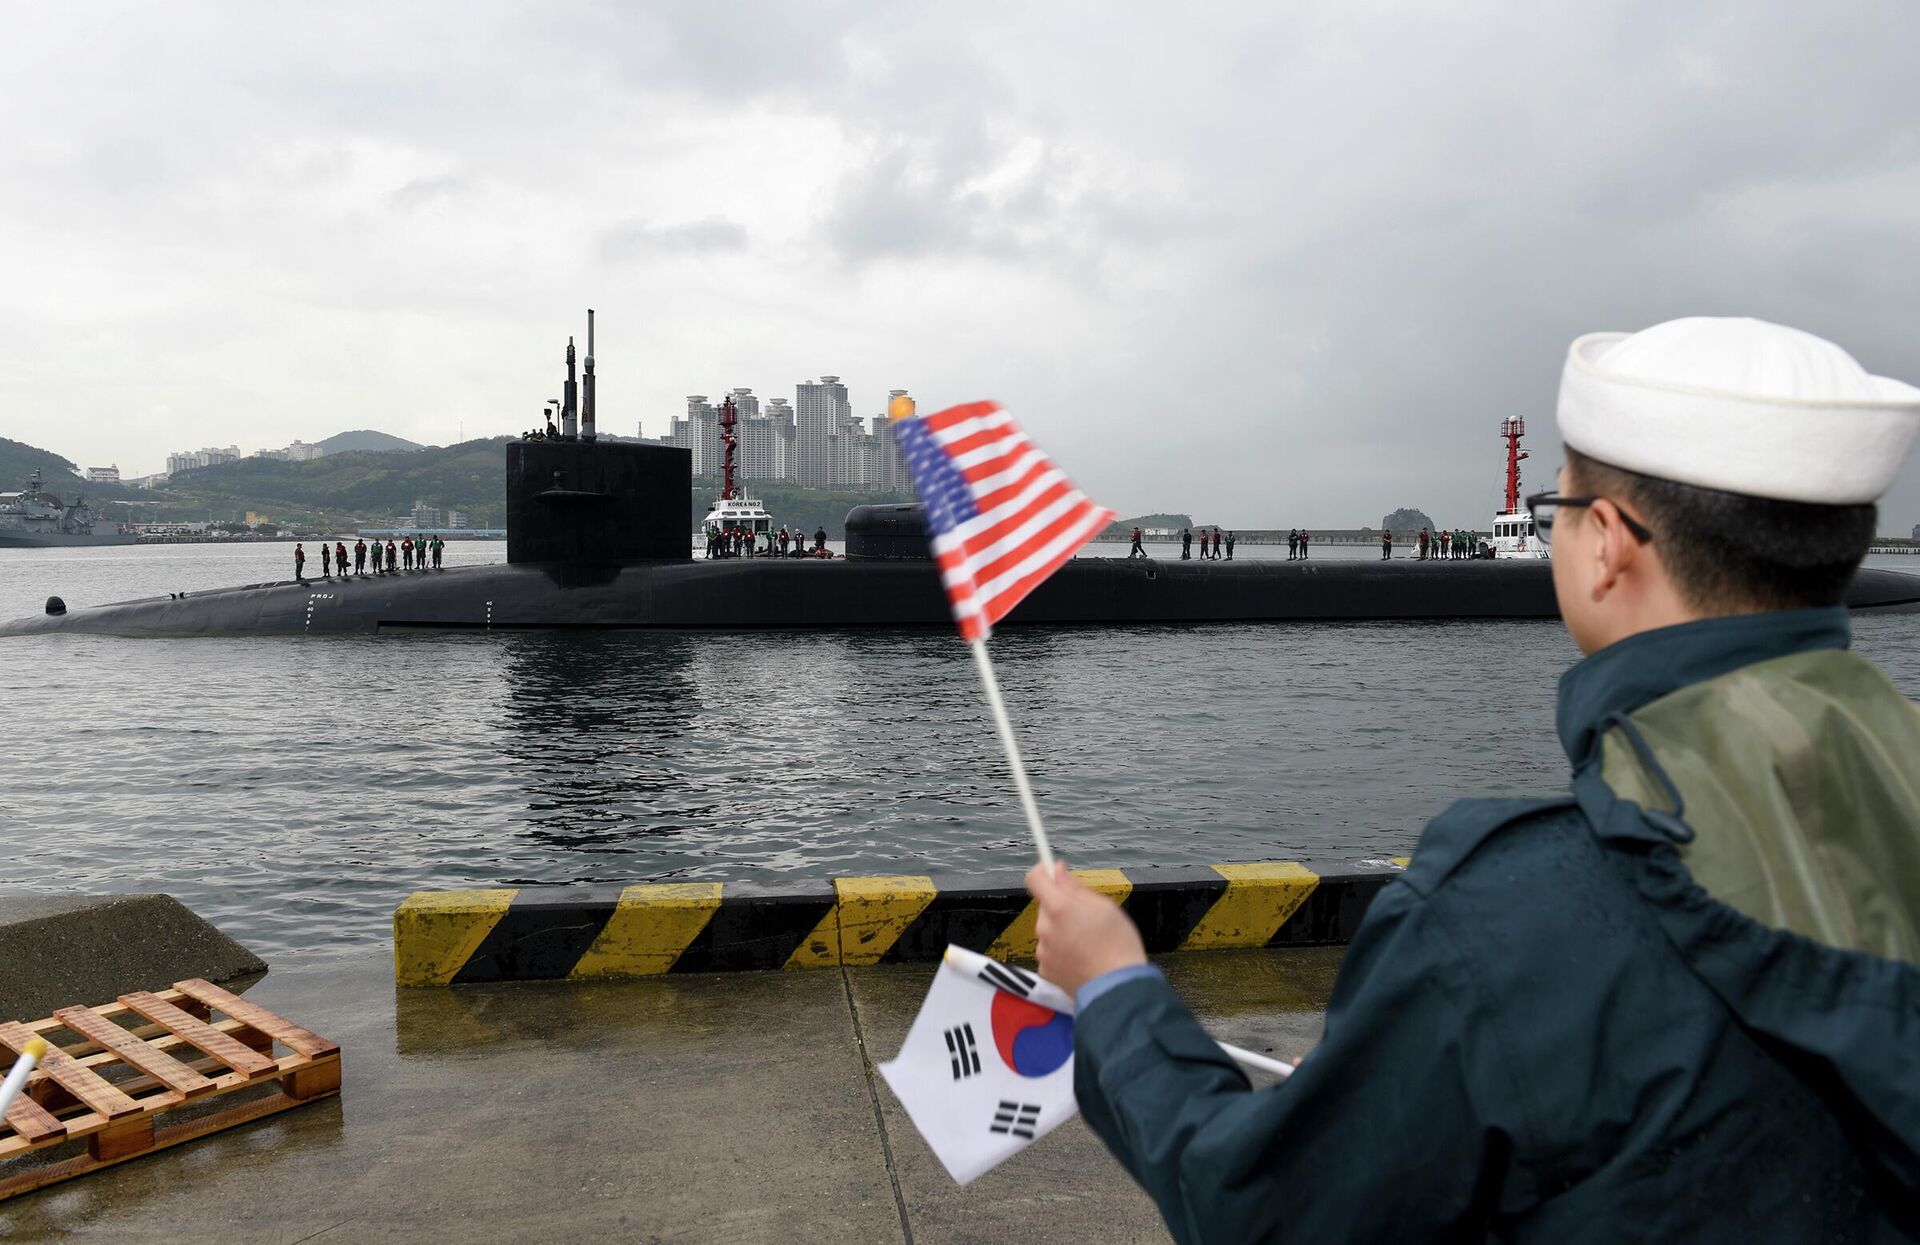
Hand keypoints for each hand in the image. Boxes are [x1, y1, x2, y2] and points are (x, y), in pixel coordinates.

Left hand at [1025, 860, 1147, 997]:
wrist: (1117, 989)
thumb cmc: (1118, 944)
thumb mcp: (1105, 907)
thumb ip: (1076, 887)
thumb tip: (1058, 870)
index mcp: (1059, 908)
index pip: (1035, 879)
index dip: (1043, 871)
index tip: (1052, 869)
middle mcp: (1045, 929)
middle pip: (1045, 907)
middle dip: (1060, 906)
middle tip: (1086, 916)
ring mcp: (1043, 951)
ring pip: (1048, 931)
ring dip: (1061, 931)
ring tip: (1088, 943)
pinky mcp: (1045, 971)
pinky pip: (1049, 952)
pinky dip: (1061, 952)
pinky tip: (1081, 959)